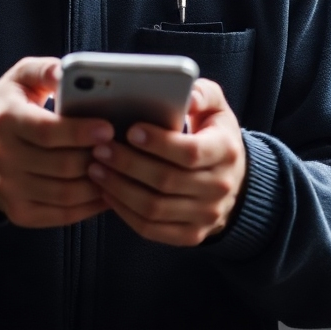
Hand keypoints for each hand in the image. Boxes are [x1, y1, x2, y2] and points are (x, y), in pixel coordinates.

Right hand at [0, 56, 112, 227]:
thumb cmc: (6, 107)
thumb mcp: (19, 79)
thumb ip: (44, 70)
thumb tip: (65, 70)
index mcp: (5, 120)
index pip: (47, 131)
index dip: (80, 131)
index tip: (107, 128)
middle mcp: (3, 157)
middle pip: (62, 164)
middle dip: (96, 157)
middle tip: (119, 148)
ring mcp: (9, 188)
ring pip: (66, 193)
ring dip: (98, 183)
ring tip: (117, 168)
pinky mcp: (19, 212)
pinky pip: (62, 215)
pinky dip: (89, 207)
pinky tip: (106, 191)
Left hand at [86, 77, 246, 245]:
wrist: (233, 178)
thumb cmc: (213, 133)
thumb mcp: (215, 107)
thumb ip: (201, 94)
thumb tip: (186, 95)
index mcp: (225, 151)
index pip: (189, 151)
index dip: (158, 143)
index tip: (131, 130)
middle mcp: (220, 187)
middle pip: (166, 180)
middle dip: (128, 164)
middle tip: (100, 148)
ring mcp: (206, 215)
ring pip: (155, 207)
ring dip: (120, 188)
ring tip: (96, 168)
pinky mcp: (190, 235)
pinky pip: (151, 228)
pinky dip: (124, 211)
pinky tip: (107, 192)